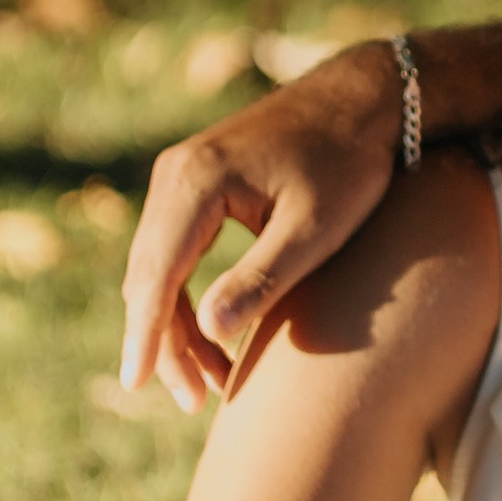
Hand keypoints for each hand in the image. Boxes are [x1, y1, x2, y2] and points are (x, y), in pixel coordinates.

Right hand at [120, 42, 405, 407]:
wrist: (364, 99)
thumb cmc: (350, 164)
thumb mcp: (314, 229)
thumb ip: (262, 278)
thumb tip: (209, 330)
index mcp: (196, 182)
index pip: (157, 274)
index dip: (147, 335)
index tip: (137, 383)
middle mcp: (176, 173)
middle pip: (149, 275)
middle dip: (165, 342)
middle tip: (193, 401)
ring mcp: (181, 174)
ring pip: (158, 266)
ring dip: (175, 323)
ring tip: (207, 383)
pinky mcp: (196, 182)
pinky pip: (174, 249)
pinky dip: (185, 295)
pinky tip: (211, 334)